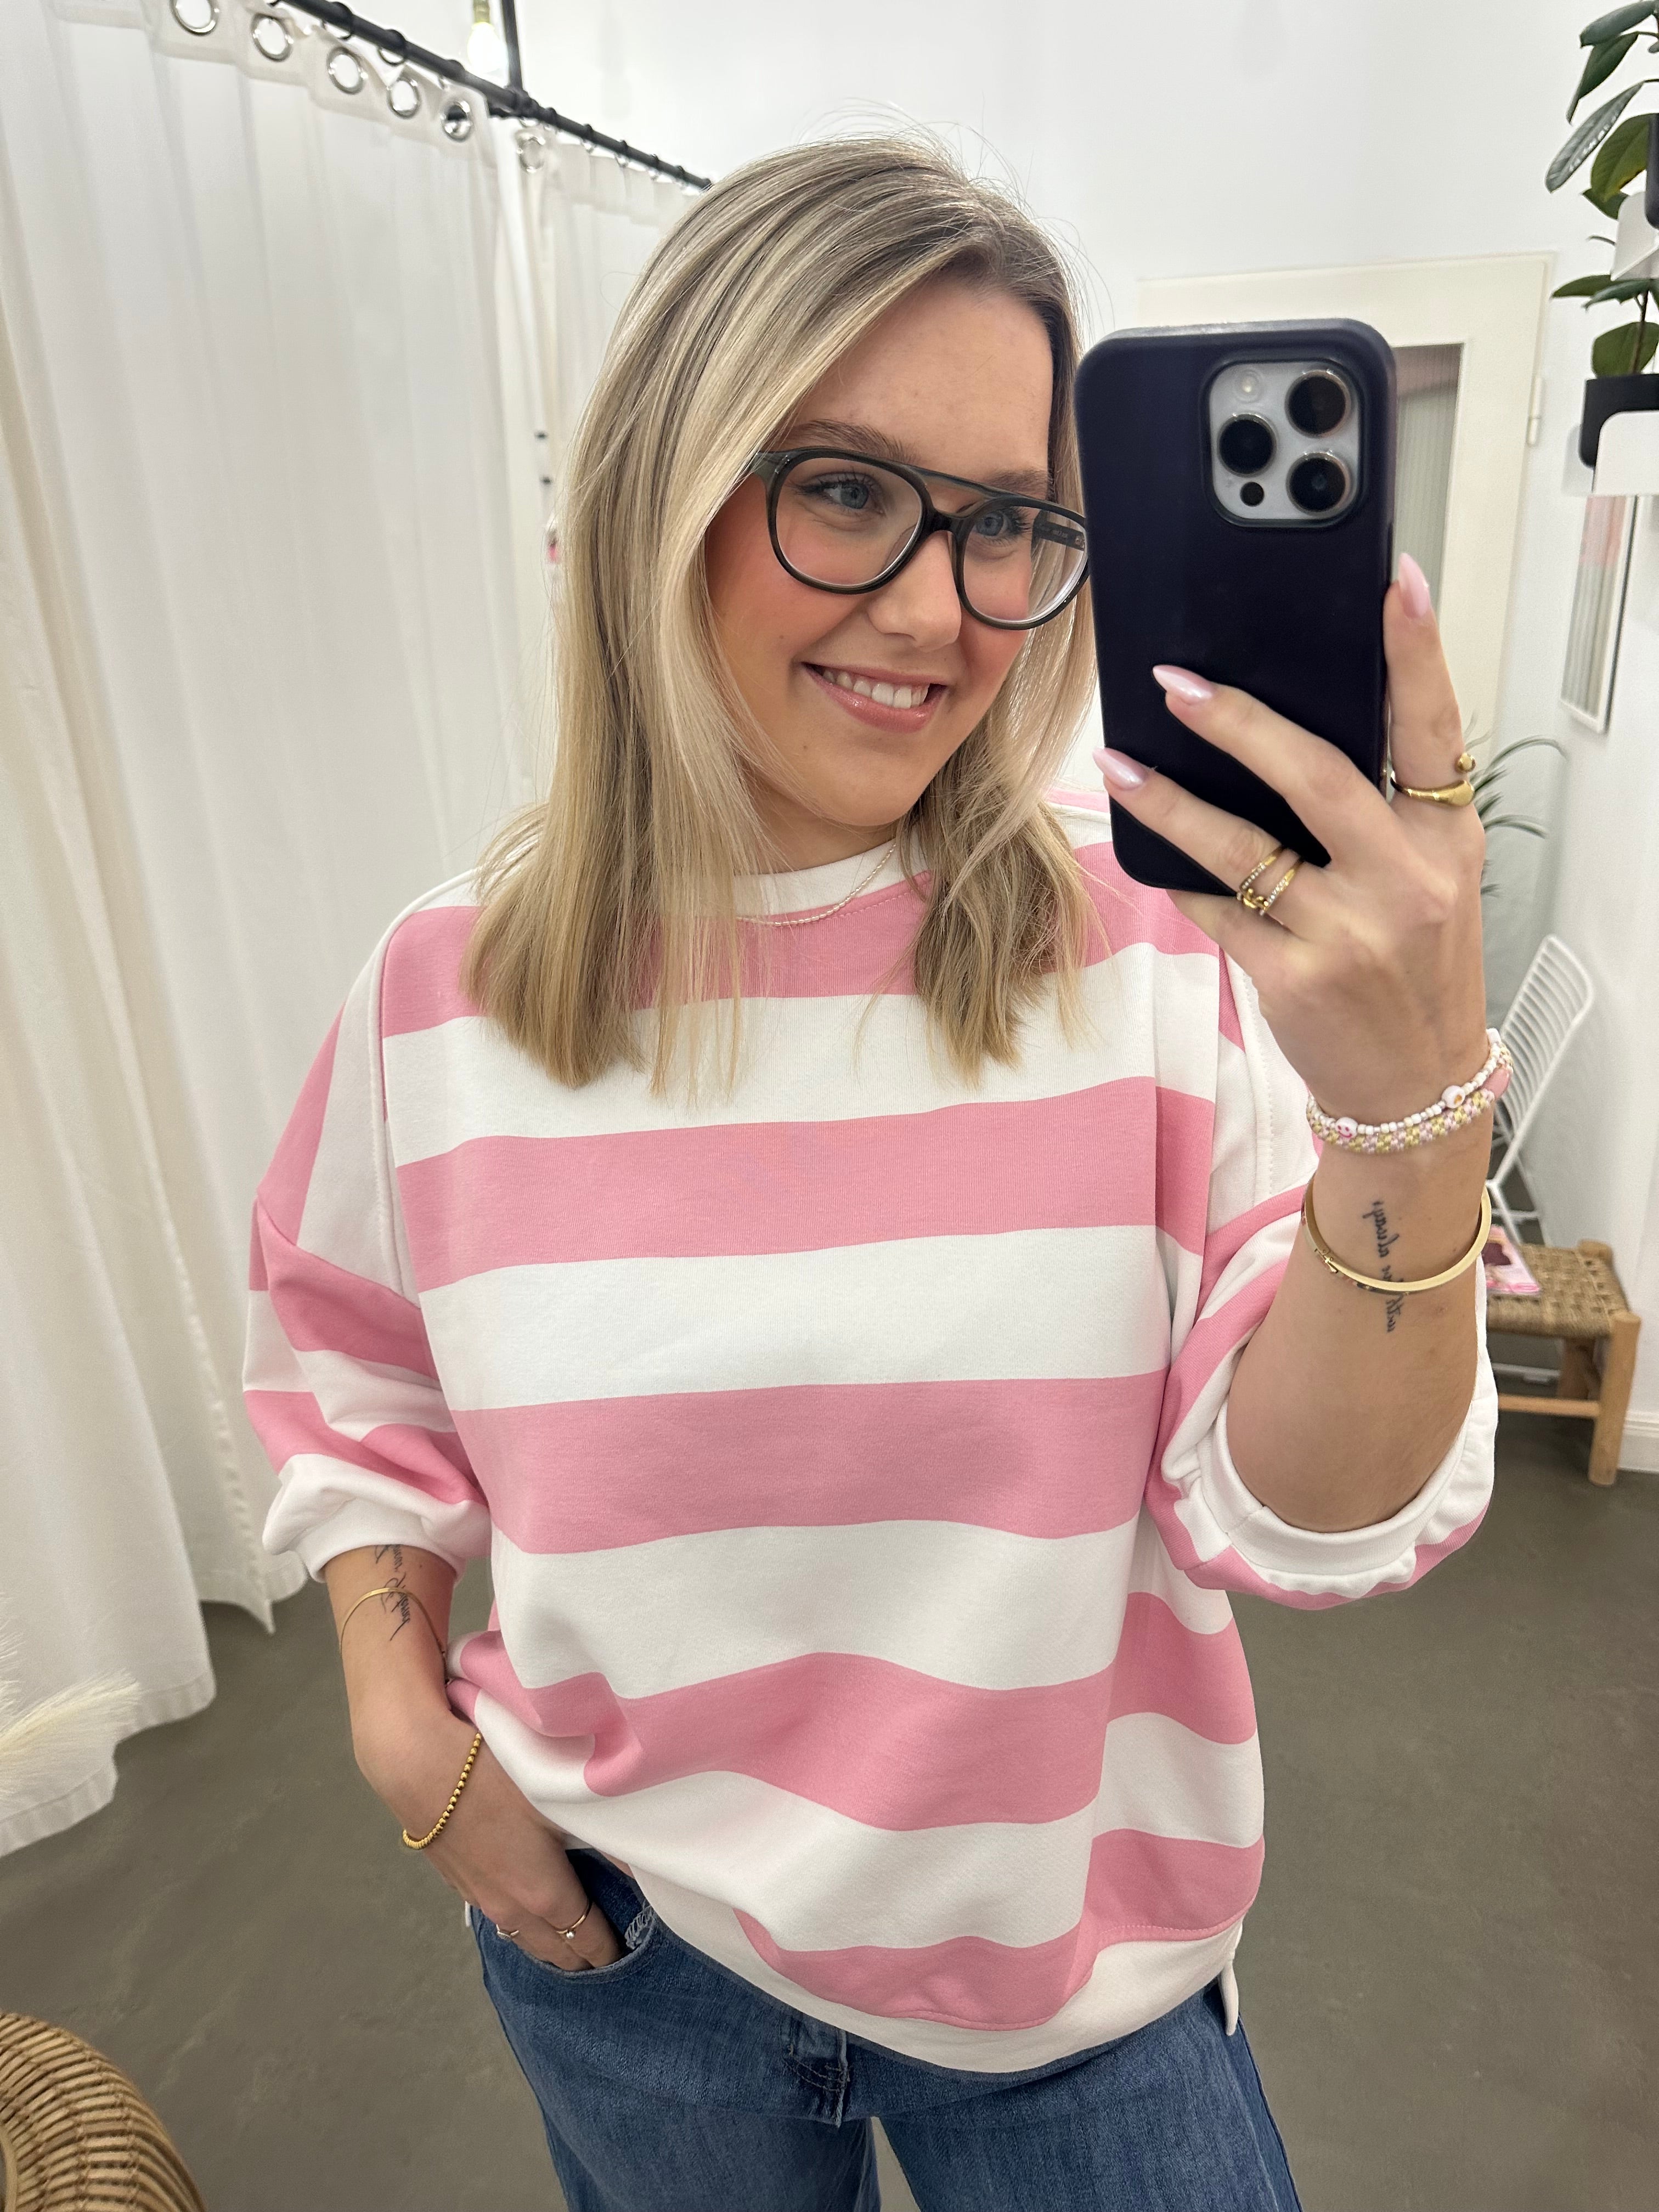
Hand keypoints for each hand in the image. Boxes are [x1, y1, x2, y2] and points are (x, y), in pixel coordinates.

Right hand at [355, 1699, 623, 1971]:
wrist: (419, 1769)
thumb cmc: (497, 1779)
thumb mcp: (560, 1802)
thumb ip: (607, 1838)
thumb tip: (647, 1867)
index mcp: (544, 1895)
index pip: (587, 1940)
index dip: (610, 1951)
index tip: (629, 1956)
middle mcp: (512, 1909)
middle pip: (555, 1951)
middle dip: (582, 1957)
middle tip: (607, 1955)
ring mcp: (481, 1900)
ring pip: (523, 1937)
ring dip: (549, 1942)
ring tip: (572, 1938)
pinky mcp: (459, 1883)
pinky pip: (500, 1918)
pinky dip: (522, 1923)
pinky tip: (528, 1906)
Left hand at [1094, 554, 1487, 1123]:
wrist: (1414, 1085)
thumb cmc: (1413, 967)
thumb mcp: (1428, 880)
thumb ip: (1381, 812)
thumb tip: (1282, 730)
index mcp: (1445, 840)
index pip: (1435, 729)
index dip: (1418, 652)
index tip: (1396, 580)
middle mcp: (1405, 881)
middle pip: (1318, 775)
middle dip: (1242, 723)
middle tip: (1179, 682)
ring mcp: (1349, 933)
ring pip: (1242, 846)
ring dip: (1171, 801)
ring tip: (1119, 762)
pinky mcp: (1294, 977)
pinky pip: (1217, 909)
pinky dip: (1181, 876)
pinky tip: (1148, 848)